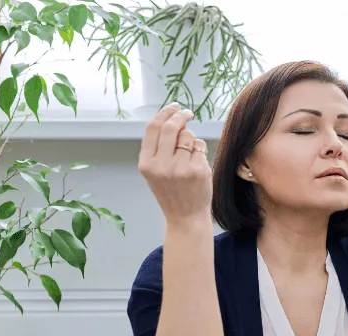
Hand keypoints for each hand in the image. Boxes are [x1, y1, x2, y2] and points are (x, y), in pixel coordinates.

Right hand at [138, 103, 212, 225]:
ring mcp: (180, 168)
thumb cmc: (172, 191)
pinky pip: (201, 147)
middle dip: (181, 115)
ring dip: (191, 138)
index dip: (164, 113)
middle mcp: (161, 166)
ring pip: (188, 136)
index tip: (174, 106)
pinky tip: (198, 165)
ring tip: (190, 154)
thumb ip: (159, 147)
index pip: (153, 128)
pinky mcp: (198, 171)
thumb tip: (173, 117)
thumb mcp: (155, 171)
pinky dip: (200, 150)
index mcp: (146, 163)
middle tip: (188, 112)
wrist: (185, 217)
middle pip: (171, 127)